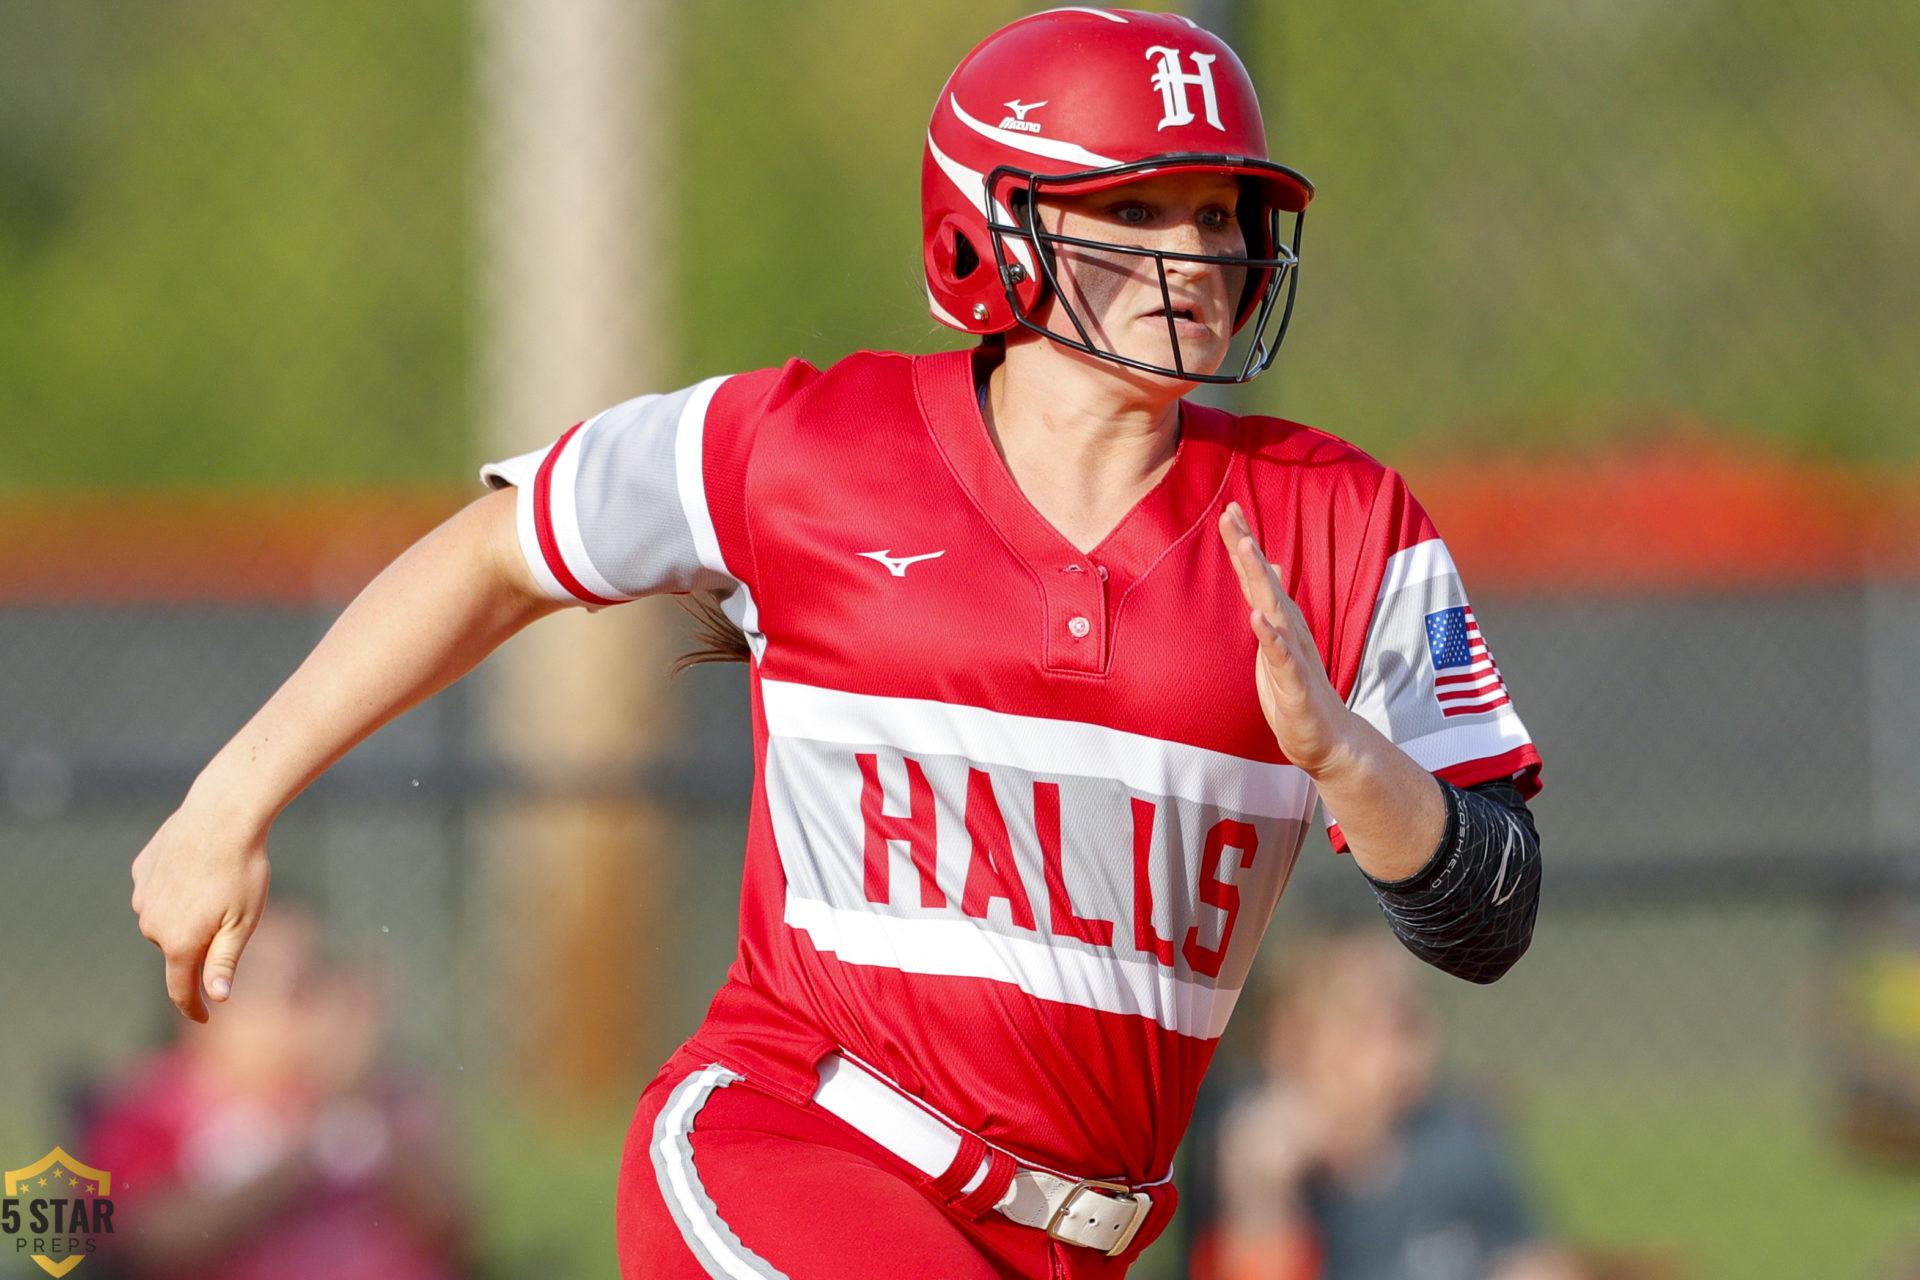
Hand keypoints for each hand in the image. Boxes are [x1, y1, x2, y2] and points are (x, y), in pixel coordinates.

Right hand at [130, 798, 271, 1021]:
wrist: (222, 816)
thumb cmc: (241, 871)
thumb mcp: (243, 922)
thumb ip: (225, 962)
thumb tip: (216, 998)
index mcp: (178, 943)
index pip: (180, 989)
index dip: (193, 1007)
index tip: (204, 1017)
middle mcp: (151, 924)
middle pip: (178, 949)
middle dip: (201, 943)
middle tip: (233, 913)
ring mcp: (142, 896)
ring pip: (167, 919)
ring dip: (189, 913)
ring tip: (218, 885)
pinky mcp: (141, 871)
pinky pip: (160, 890)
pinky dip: (178, 887)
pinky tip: (198, 868)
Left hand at [1217, 502, 1357, 777]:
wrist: (1327, 739)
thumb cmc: (1297, 690)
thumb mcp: (1276, 642)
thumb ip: (1269, 605)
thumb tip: (1268, 569)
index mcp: (1282, 622)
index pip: (1259, 577)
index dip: (1244, 545)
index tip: (1228, 510)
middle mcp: (1289, 631)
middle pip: (1265, 583)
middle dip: (1248, 549)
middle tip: (1231, 514)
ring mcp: (1293, 656)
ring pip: (1275, 612)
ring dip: (1261, 580)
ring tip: (1246, 549)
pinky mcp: (1295, 686)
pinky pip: (1282, 658)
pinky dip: (1270, 638)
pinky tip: (1258, 619)